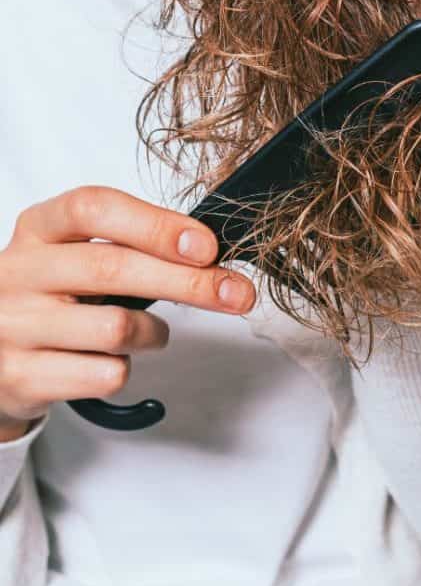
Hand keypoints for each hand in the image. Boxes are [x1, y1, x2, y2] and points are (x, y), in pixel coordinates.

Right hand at [0, 186, 254, 440]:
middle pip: (114, 268)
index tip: (206, 245)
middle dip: (187, 281)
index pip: (95, 209)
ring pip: (115, 327)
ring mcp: (15, 326)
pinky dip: (124, 369)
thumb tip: (209, 253)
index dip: (156, 225)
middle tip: (234, 293)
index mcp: (38, 228)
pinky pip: (104, 375)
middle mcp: (19, 272)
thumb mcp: (74, 255)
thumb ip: (130, 246)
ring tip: (152, 332)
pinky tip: (111, 361)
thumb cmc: (51, 296)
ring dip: (154, 332)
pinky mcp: (21, 377)